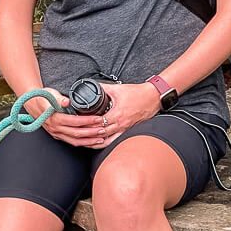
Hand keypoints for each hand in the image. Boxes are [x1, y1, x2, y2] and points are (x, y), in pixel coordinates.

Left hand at [41, 82, 159, 148]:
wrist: (153, 97)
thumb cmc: (137, 93)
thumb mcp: (117, 89)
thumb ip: (103, 88)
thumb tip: (92, 86)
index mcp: (117, 114)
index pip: (98, 123)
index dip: (87, 125)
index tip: (78, 125)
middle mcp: (121, 124)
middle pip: (101, 134)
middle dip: (89, 135)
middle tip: (77, 135)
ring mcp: (125, 129)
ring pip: (108, 141)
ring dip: (96, 143)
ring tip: (86, 143)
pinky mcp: (129, 131)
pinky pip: (116, 140)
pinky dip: (107, 143)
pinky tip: (100, 143)